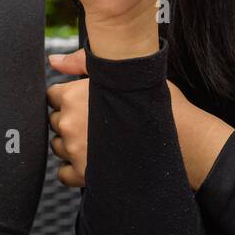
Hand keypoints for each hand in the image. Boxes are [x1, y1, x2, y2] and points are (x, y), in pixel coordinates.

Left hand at [46, 49, 232, 189]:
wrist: (182, 138)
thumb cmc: (155, 103)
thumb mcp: (120, 73)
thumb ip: (81, 62)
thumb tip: (54, 59)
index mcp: (74, 95)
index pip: (52, 95)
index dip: (68, 97)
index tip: (84, 101)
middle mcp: (71, 123)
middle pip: (54, 121)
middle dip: (70, 120)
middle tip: (95, 120)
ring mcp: (76, 150)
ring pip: (58, 146)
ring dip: (71, 143)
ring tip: (96, 139)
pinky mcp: (85, 175)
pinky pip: (63, 173)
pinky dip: (73, 168)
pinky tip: (91, 159)